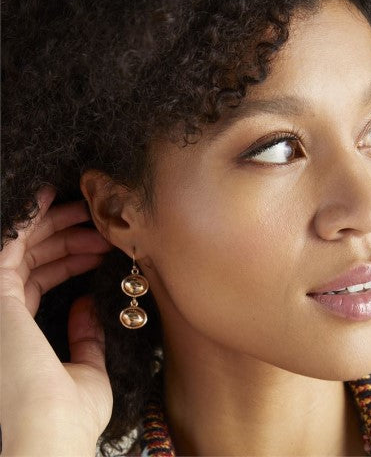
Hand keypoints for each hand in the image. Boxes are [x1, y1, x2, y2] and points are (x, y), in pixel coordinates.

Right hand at [1, 185, 113, 454]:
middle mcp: (5, 315)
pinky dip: (28, 217)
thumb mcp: (86, 370)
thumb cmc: (67, 416)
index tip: (100, 250)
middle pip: (31, 260)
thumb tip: (86, 306)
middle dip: (66, 237)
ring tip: (89, 211)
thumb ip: (85, 337)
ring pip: (21, 247)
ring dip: (55, 224)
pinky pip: (9, 242)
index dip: (70, 260)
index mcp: (22, 332)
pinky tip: (50, 198)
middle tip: (98, 223)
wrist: (49, 436)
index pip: (40, 282)